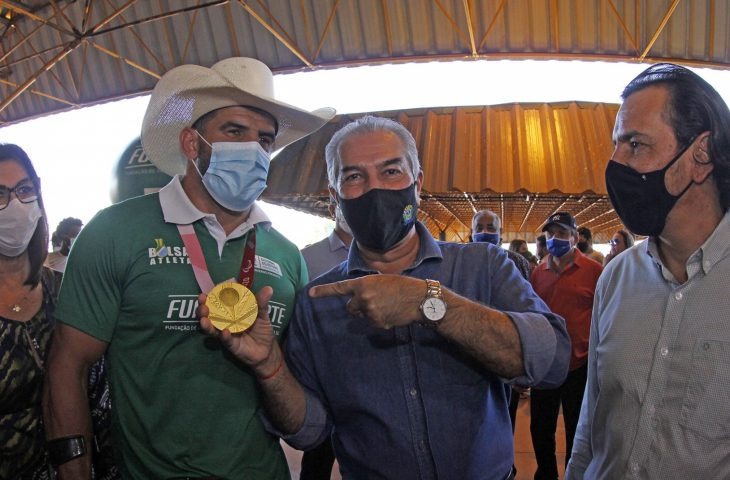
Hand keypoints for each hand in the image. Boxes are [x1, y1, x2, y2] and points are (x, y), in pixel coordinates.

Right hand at [198, 286, 280, 376]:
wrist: (267, 350)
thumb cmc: (262, 330)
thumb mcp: (263, 315)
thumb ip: (262, 303)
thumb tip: (268, 288)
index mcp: (231, 313)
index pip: (218, 304)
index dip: (210, 298)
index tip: (205, 293)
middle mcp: (225, 323)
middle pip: (210, 316)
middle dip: (203, 310)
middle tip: (202, 304)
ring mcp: (226, 334)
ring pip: (213, 329)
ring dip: (207, 324)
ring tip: (204, 319)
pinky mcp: (231, 345)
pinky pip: (226, 340)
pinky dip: (224, 336)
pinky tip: (225, 332)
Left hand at [309, 275, 426, 328]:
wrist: (418, 298)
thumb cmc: (402, 286)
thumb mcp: (381, 280)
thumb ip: (367, 286)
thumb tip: (360, 295)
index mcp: (363, 284)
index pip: (339, 288)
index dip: (323, 291)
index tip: (310, 294)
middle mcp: (363, 298)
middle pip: (350, 307)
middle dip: (357, 306)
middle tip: (372, 301)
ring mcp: (369, 312)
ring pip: (362, 315)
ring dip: (369, 313)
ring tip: (386, 306)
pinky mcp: (377, 323)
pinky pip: (372, 323)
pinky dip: (380, 320)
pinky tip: (391, 313)